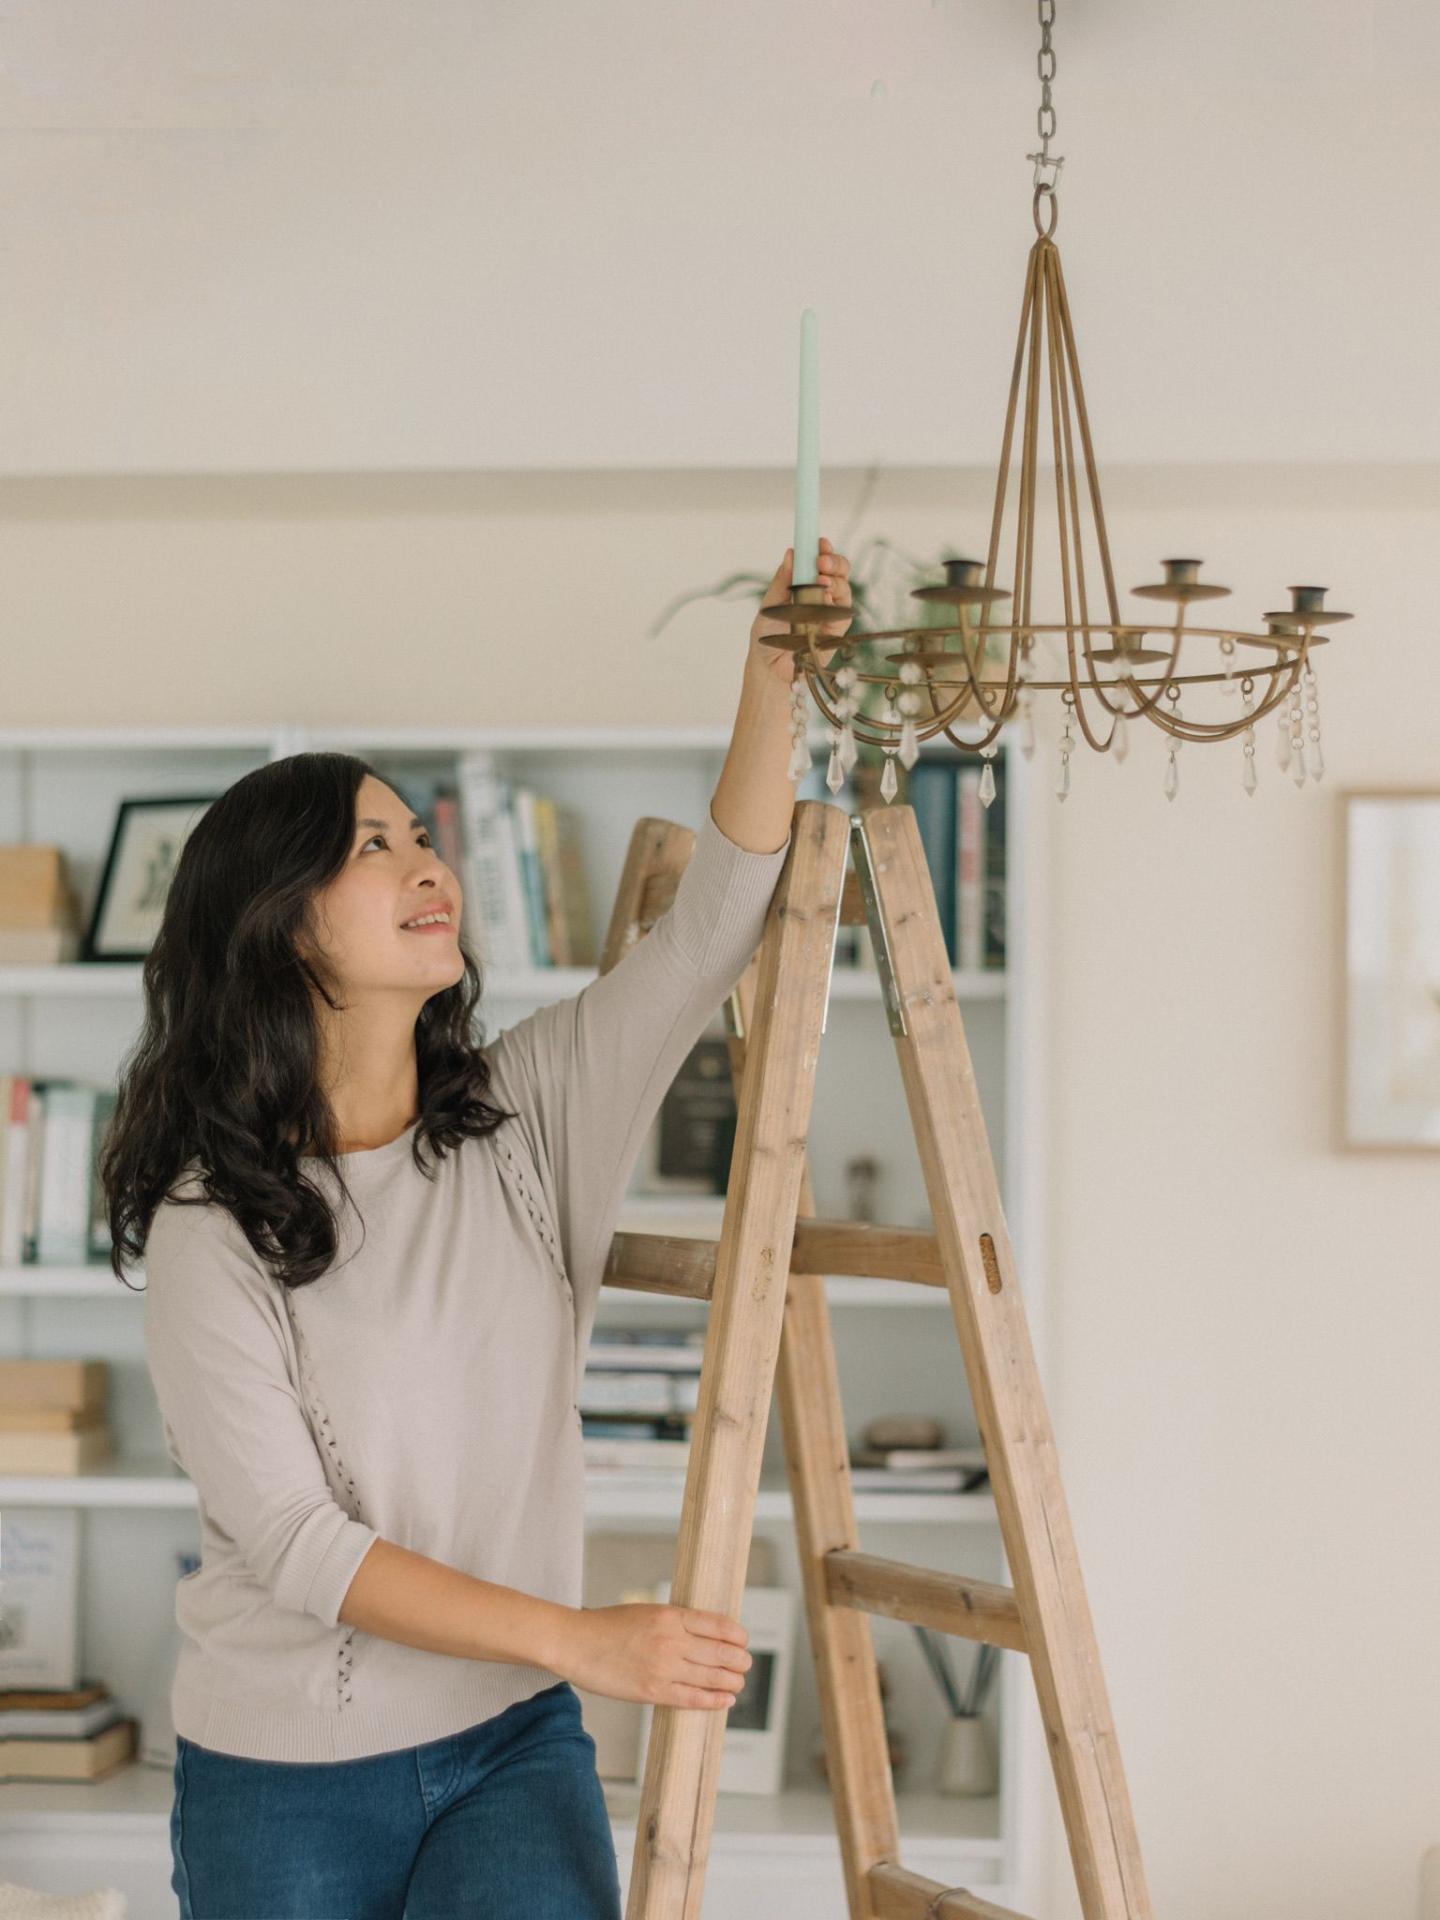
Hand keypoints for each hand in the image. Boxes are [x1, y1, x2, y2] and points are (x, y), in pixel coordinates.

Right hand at [554, 1602, 751, 1710]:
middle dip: (740, 1661)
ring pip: (712, 1677)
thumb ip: (676, 1622)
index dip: (738, 1636)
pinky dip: (714, 1700)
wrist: (575, 1643)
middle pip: (722, 1652)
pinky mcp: (653, 1691)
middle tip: (745, 1665)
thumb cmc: (608, 1626)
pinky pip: (693, 1698)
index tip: (743, 1642)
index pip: (720, 1625)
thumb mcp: (647, 1611)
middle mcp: (672, 1640)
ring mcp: (663, 1667)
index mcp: (671, 1615)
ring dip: (732, 1681)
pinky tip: (725, 1700)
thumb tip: (704, 1633)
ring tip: (738, 1683)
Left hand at [746, 536, 852, 689]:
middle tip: (822, 561)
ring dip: (836, 579)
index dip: (822, 550)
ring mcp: (831, 612)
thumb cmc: (767, 637)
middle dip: (834, 561)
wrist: (769, 667)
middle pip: (839, 571)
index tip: (819, 542)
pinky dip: (835, 601)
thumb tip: (791, 553)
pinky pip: (843, 611)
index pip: (819, 562)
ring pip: (844, 587)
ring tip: (821, 578)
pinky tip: (824, 598)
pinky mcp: (837, 630)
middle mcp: (821, 596)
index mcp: (805, 585)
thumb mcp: (770, 604)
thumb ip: (782, 581)